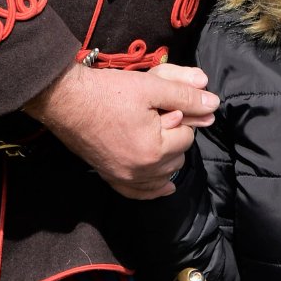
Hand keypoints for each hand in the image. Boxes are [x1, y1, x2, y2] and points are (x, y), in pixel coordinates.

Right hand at [25, 62, 217, 199]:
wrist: (67, 101)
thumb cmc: (110, 92)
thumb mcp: (153, 87)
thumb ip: (186, 97)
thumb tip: (214, 105)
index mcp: (153, 149)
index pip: (187, 136)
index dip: (179, 117)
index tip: (163, 107)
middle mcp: (140, 170)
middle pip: (178, 156)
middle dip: (174, 137)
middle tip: (156, 118)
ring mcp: (124, 177)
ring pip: (163, 175)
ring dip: (166, 158)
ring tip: (152, 135)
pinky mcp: (111, 178)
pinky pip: (139, 193)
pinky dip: (153, 188)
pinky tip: (164, 186)